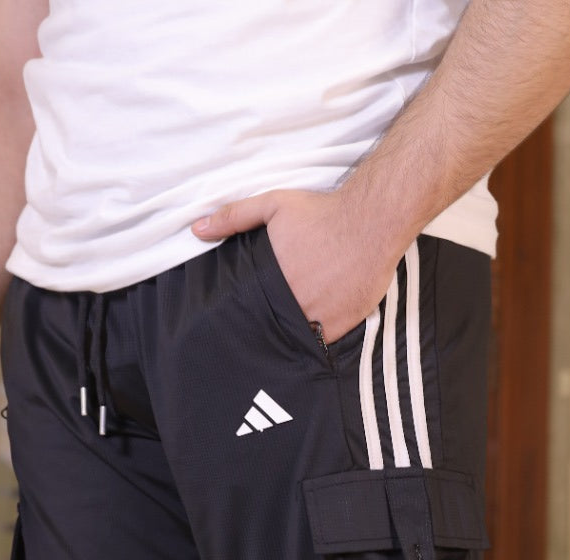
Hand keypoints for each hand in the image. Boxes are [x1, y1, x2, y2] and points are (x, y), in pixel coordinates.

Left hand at [193, 189, 405, 344]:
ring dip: (292, 336)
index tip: (246, 316)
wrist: (371, 222)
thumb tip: (197, 229)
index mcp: (273, 282)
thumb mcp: (273, 206)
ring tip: (287, 333)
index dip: (247, 315)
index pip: (251, 310)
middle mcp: (294, 305)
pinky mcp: (343, 326)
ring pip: (297, 339)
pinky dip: (319, 339)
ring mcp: (320, 320)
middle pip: (273, 327)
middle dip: (268, 327)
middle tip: (265, 327)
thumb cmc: (322, 213)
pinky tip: (315, 332)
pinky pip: (324, 343)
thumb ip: (234, 217)